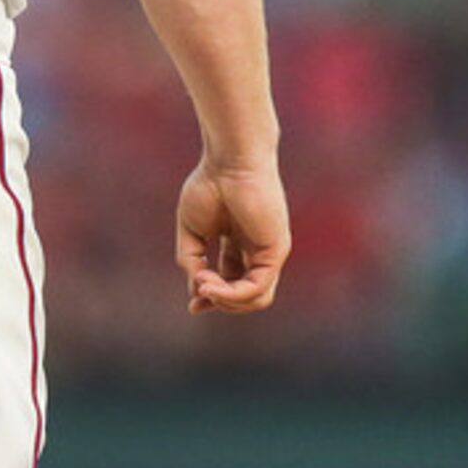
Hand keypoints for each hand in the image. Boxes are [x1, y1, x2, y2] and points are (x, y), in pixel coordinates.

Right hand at [175, 159, 288, 315]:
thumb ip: (191, 259)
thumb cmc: (210, 184)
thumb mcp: (191, 229)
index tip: (192, 306)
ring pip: (257, 299)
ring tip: (204, 287)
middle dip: (220, 302)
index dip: (212, 298)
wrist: (229, 160)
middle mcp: (257, 249)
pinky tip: (211, 286)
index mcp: (239, 243)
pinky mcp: (276, 251)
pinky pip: (258, 288)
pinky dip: (232, 294)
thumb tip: (197, 289)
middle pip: (246, 295)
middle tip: (198, 296)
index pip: (232, 283)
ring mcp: (269, 251)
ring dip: (226, 302)